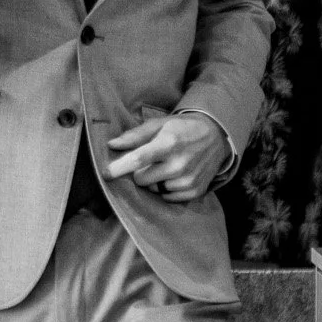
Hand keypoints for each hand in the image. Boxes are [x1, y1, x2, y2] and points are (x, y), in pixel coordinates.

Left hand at [106, 111, 225, 202]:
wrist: (216, 137)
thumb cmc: (182, 128)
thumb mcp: (159, 124)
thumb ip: (135, 135)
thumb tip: (112, 145)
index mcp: (169, 143)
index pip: (138, 159)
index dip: (119, 167)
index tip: (105, 173)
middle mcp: (179, 164)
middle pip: (142, 179)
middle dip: (139, 172)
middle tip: (150, 161)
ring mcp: (189, 179)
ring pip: (154, 189)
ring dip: (154, 181)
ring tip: (165, 166)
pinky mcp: (195, 191)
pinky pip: (167, 197)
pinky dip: (166, 189)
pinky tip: (174, 176)